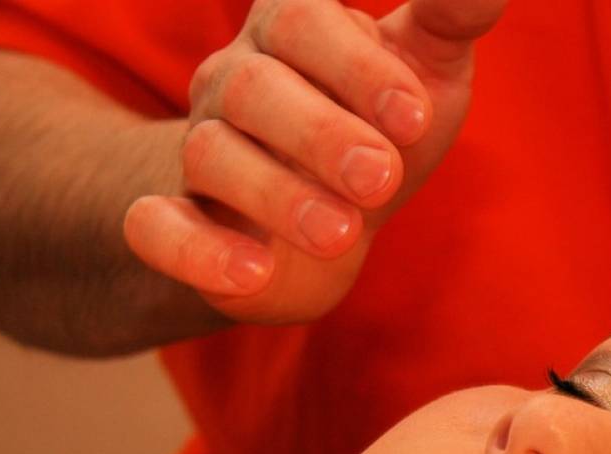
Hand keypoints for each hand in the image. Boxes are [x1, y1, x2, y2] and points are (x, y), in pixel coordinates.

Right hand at [122, 0, 507, 324]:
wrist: (329, 223)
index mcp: (293, 30)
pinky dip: (198, 252)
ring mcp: (204, 151)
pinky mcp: (184, 225)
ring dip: (277, 196)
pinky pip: (158, 228)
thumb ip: (453, 18)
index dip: (358, 68)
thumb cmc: (381, 131)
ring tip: (342, 233)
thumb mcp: (428, 74)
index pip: (304, 21)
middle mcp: (235, 81)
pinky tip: (253, 272)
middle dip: (319, 135)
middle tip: (382, 180)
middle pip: (253, 88)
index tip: (416, 119)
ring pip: (212, 157)